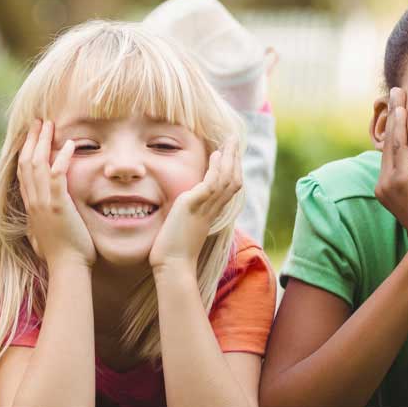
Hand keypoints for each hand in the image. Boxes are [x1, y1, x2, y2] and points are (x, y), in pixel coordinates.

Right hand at [19, 120, 92, 267]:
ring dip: (44, 142)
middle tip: (38, 122)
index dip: (25, 151)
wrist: (66, 268)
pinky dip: (63, 158)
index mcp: (30, 206)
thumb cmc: (60, 255)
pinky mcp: (57, 205)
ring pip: (38, 164)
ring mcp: (43, 203)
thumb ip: (40, 222)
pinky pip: (57, 175)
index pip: (22, 173)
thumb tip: (37, 222)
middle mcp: (32, 201)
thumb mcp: (44, 234)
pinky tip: (70, 145)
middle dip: (31, 140)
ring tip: (50, 125)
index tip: (31, 136)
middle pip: (26, 162)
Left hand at [150, 145, 241, 272]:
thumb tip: (183, 207)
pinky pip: (212, 184)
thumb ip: (188, 215)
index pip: (228, 187)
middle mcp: (212, 209)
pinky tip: (216, 155)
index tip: (229, 154)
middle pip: (233, 180)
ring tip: (230, 141)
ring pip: (227, 179)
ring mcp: (204, 208)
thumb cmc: (173, 253)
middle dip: (235, 158)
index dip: (231, 169)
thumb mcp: (183, 227)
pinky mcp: (193, 206)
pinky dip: (216, 168)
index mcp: (211, 213)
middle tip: (235, 140)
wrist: (172, 267)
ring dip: (230, 158)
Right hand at [374, 88, 407, 257]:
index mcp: (393, 187)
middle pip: (388, 141)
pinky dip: (399, 127)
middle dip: (391, 115)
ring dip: (394, 114)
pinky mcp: (399, 181)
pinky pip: (398, 147)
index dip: (396, 129)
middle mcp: (385, 182)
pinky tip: (402, 109)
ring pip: (391, 140)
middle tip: (394, 92)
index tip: (401, 109)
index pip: (395, 151)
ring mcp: (389, 182)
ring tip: (397, 93)